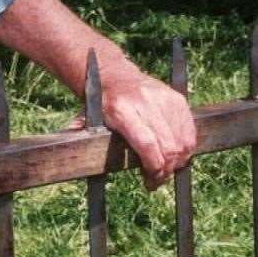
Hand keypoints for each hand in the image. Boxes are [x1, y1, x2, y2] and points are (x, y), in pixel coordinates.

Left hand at [85, 64, 196, 189]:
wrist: (114, 76)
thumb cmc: (101, 104)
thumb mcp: (88, 119)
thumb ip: (80, 132)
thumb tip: (68, 141)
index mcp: (121, 110)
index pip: (147, 145)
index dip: (153, 167)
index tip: (150, 180)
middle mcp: (144, 103)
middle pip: (168, 146)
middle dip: (165, 169)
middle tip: (158, 179)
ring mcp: (163, 99)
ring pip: (182, 141)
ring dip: (178, 161)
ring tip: (166, 168)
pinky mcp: (177, 98)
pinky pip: (190, 130)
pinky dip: (187, 147)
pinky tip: (176, 154)